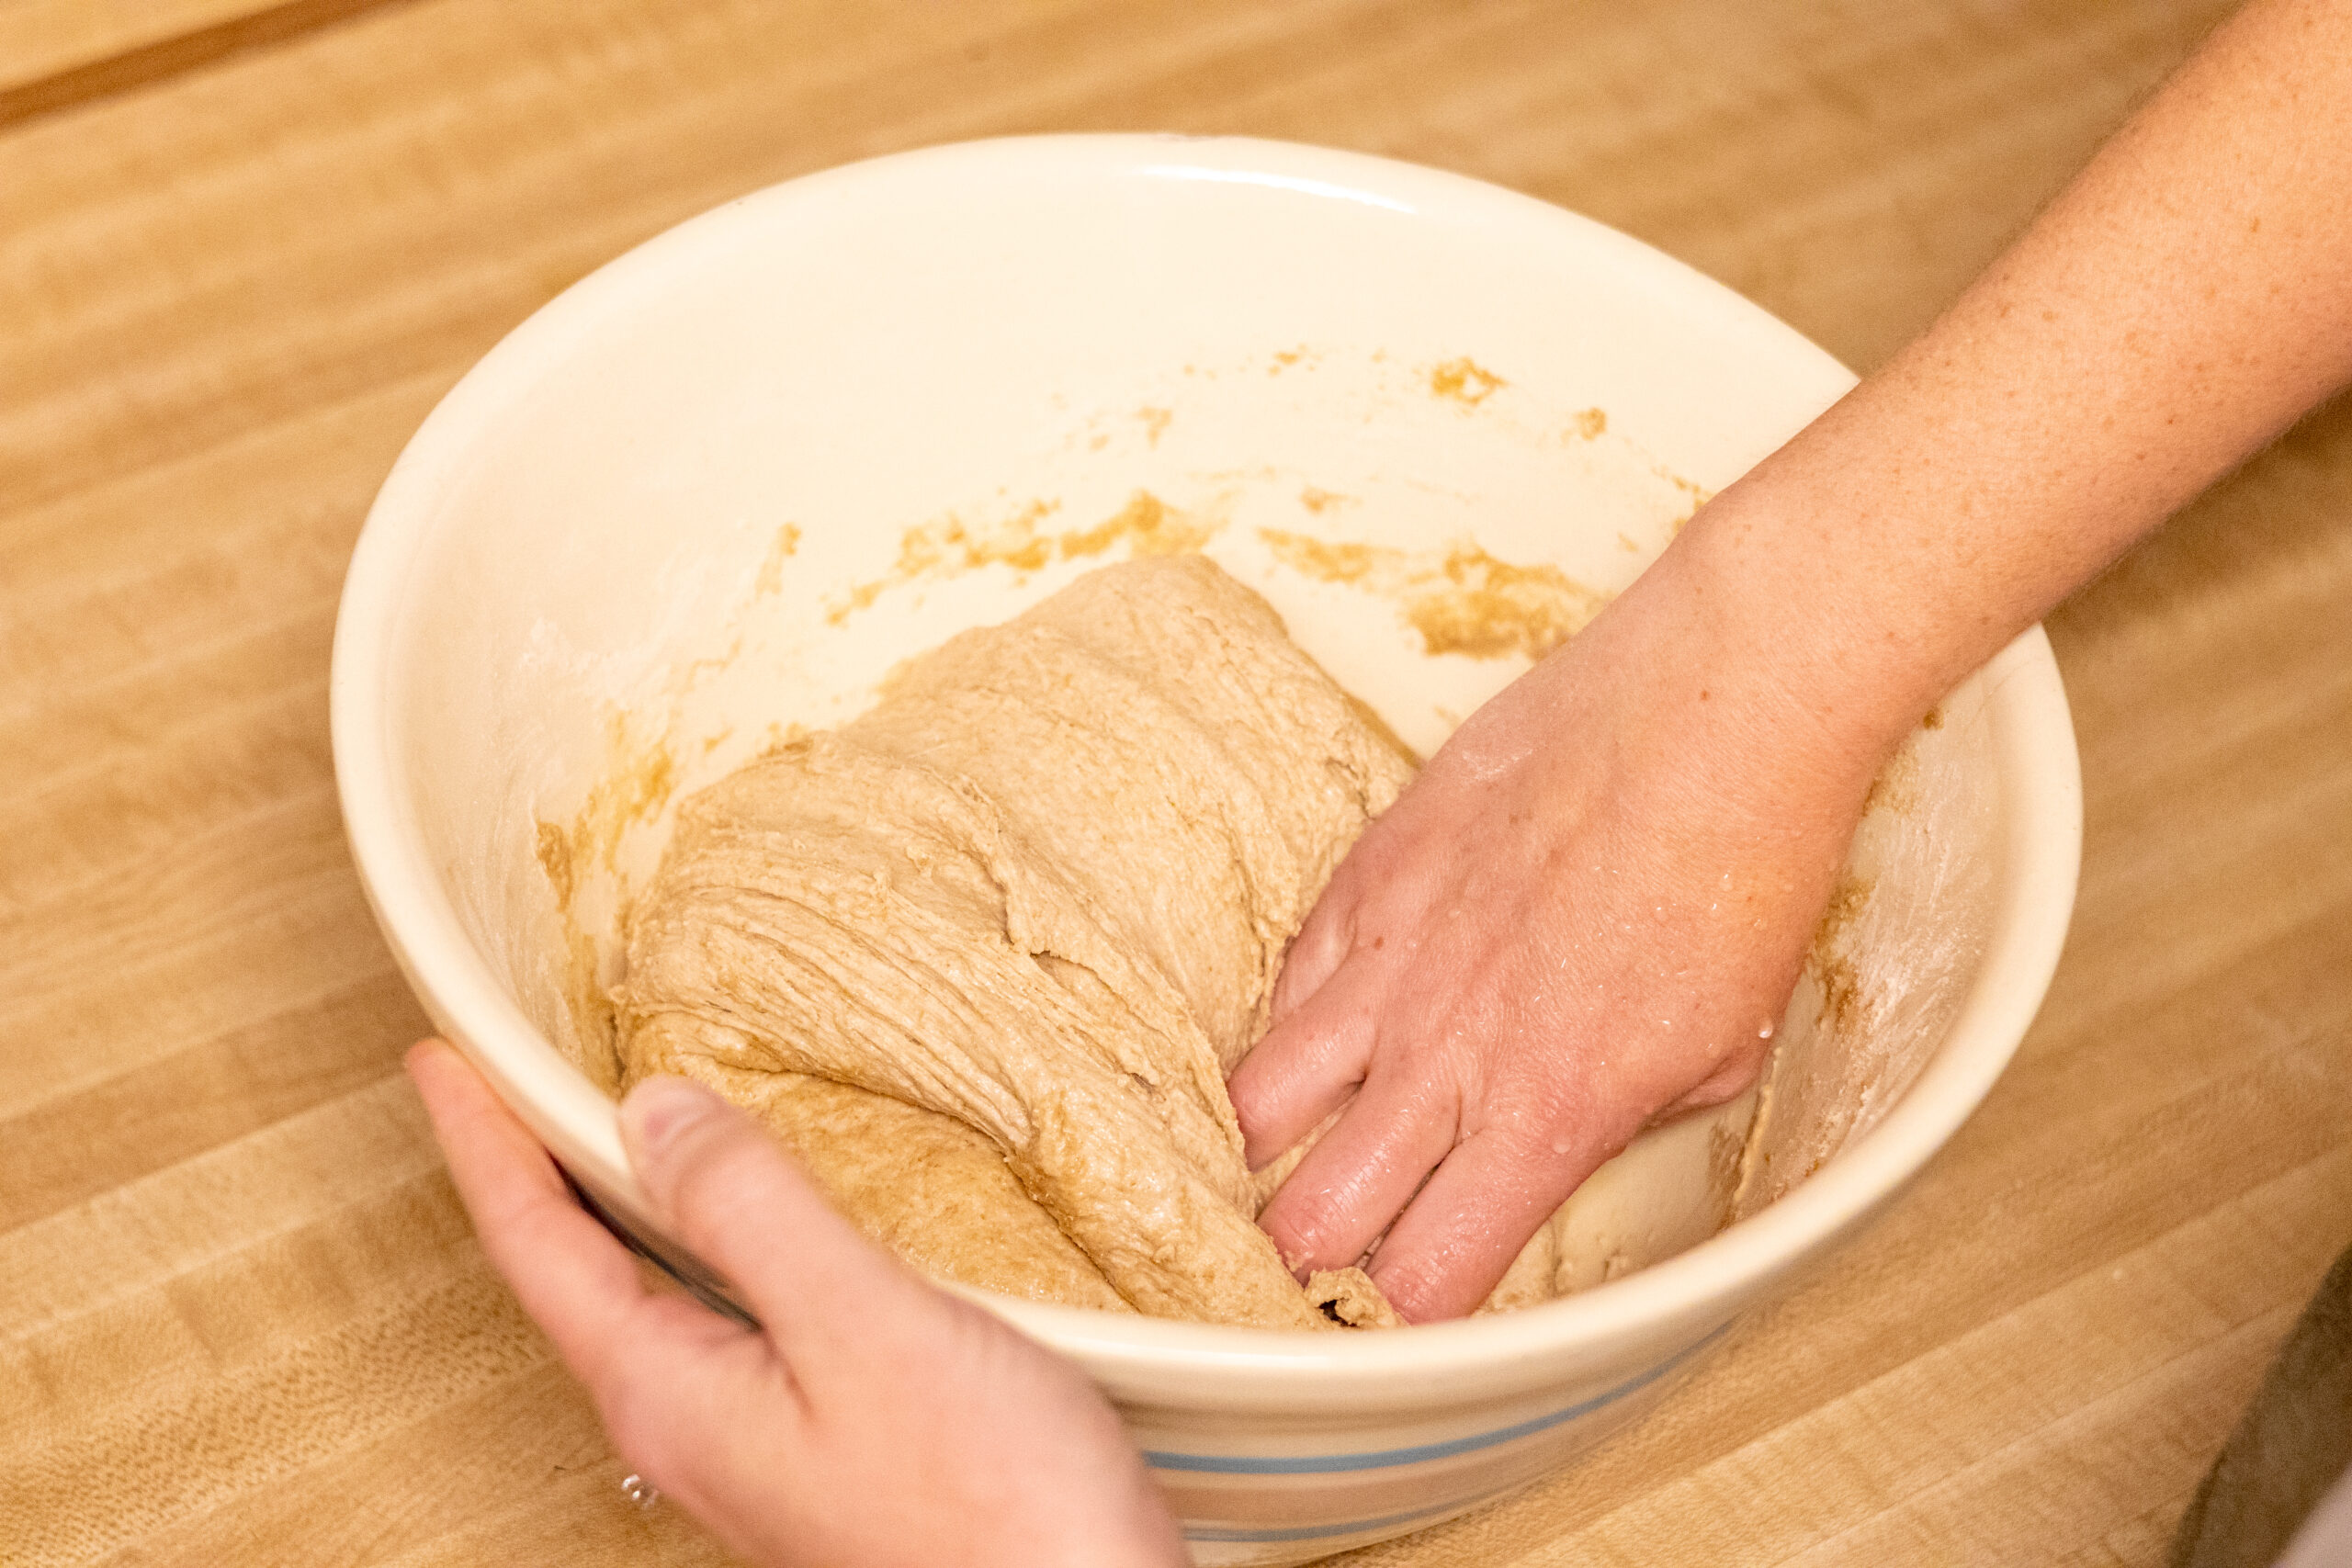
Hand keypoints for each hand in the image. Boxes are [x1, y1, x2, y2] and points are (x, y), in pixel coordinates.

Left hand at [407, 1040, 1186, 1567]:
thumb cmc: (990, 1506)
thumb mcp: (863, 1327)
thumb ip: (754, 1212)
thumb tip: (652, 1112)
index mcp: (673, 1394)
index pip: (538, 1247)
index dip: (484, 1144)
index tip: (438, 1065)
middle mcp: (693, 1425)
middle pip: (575, 1277)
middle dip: (532, 1174)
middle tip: (499, 1085)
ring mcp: (754, 1441)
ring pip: (651, 1297)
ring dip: (618, 1207)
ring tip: (603, 1135)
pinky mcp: (819, 1443)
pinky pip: (725, 1316)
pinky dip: (707, 1243)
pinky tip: (751, 1225)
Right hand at [1228, 549, 1889, 1322]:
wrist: (1716, 711)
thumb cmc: (1743, 869)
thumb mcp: (1725, 1047)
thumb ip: (1621, 1115)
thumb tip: (1570, 1127)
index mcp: (1548, 1116)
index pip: (1424, 1278)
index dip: (1411, 1309)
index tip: (1418, 1298)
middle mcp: (1448, 1054)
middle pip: (1311, 1212)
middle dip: (1311, 1249)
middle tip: (1327, 1243)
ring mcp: (1391, 959)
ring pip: (1259, 1098)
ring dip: (1270, 1142)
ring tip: (1287, 1147)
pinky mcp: (1368, 874)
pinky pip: (1288, 978)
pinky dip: (1298, 1019)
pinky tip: (1329, 1022)